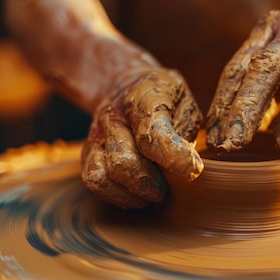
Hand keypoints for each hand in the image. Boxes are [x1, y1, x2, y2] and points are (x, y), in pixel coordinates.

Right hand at [81, 69, 202, 208]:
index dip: (175, 157)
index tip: (193, 171)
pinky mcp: (86, 154)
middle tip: (167, 189)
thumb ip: (186, 131)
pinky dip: (117, 196)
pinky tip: (136, 194)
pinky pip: (95, 184)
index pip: (153, 134)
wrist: (125, 83)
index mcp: (143, 97)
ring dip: (132, 194)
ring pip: (102, 177)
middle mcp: (113, 116)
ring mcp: (95, 136)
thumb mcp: (185, 101)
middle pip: (123, 162)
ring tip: (152, 194)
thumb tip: (189, 166)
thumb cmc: (165, 97)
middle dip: (150, 184)